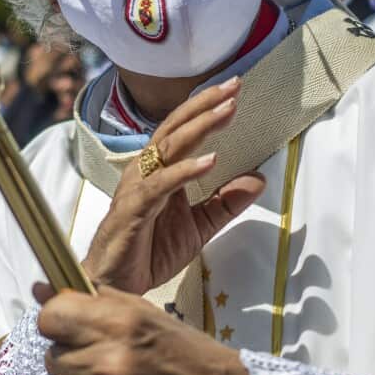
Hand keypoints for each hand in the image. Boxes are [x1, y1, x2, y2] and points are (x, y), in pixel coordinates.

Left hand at [36, 285, 262, 374]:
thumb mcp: (140, 311)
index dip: (56, 317)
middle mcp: (106, 359)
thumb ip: (91, 299)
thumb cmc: (180, 349)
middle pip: (52, 354)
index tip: (66, 320)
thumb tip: (42, 290)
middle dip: (70, 350)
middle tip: (98, 349)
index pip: (50, 318)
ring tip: (114, 372)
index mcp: (116, 322)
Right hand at [81, 77, 264, 293]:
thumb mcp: (199, 226)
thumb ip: (226, 202)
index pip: (183, 130)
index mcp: (159, 170)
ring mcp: (137, 188)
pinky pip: (161, 184)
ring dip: (199, 127)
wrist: (115, 286)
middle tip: (234, 87)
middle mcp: (146, 171)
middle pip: (175, 127)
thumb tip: (258, 180)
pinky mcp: (134, 209)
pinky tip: (210, 161)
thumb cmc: (149, 252)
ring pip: (168, 148)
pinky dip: (186, 170)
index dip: (206, 109)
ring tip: (226, 112)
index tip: (234, 91)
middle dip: (205, 105)